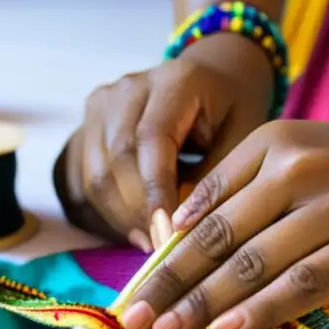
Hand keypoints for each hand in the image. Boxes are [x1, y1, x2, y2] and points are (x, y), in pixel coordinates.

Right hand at [54, 33, 273, 249]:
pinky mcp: (90, 122)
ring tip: (149, 243)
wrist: (213, 78)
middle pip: (117, 157)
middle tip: (161, 250)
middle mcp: (130, 86)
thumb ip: (214, 179)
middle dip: (137, 211)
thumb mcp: (242, 139)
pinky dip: (107, 209)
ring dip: (120, 216)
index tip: (167, 234)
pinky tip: (134, 229)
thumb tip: (182, 229)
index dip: (155, 190)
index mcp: (175, 81)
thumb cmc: (233, 112)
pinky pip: (86, 176)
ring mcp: (104, 102)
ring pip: (96, 171)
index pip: (151, 138)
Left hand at [118, 117, 328, 328]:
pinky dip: (263, 309)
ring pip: (256, 263)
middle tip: (132, 318)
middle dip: (169, 283)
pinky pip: (305, 283)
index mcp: (275, 145)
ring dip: (204, 303)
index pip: (203, 209)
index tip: (132, 289)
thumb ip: (238, 187)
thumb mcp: (295, 158)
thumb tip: (173, 235)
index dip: (163, 254)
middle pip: (219, 238)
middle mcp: (303, 170)